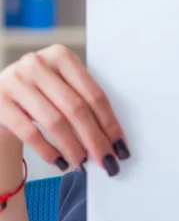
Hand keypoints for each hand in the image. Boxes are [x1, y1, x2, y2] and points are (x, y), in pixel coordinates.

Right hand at [0, 44, 129, 175]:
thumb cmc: (39, 94)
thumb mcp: (61, 88)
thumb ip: (84, 103)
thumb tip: (112, 140)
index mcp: (61, 56)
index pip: (94, 94)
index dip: (109, 123)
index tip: (120, 145)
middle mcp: (37, 64)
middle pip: (76, 108)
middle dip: (95, 139)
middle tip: (107, 161)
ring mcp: (15, 81)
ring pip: (55, 121)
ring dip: (74, 147)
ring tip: (84, 163)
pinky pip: (30, 132)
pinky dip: (49, 151)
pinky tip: (61, 162)